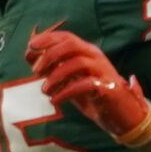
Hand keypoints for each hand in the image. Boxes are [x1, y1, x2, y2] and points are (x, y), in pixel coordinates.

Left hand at [27, 27, 150, 146]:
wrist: (120, 115)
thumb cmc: (92, 95)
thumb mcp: (68, 81)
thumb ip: (52, 69)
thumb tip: (30, 57)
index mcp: (86, 52)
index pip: (67, 37)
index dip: (48, 38)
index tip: (30, 46)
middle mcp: (95, 57)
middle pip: (71, 45)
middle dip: (50, 55)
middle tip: (35, 72)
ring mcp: (103, 71)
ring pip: (78, 63)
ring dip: (56, 75)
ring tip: (45, 90)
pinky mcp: (108, 88)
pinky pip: (86, 84)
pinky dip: (67, 91)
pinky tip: (56, 100)